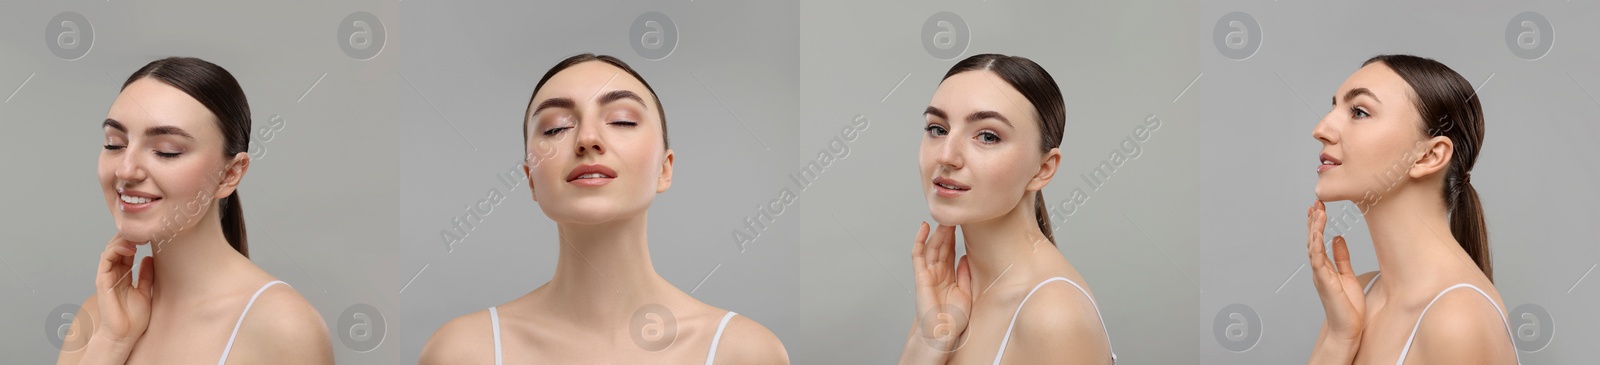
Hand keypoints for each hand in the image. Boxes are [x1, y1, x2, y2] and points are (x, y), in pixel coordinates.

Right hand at [93, 235, 153, 350]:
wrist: (125, 335)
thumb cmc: (135, 317)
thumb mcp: (146, 291)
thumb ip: (146, 275)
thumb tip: (149, 258)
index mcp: (124, 274)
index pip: (127, 250)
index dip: (137, 239)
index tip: (151, 233)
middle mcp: (114, 273)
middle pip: (118, 247)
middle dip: (130, 236)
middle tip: (146, 230)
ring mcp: (107, 276)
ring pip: (110, 250)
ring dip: (123, 240)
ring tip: (139, 236)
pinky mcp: (102, 281)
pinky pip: (105, 260)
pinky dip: (115, 250)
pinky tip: (129, 247)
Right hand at [909, 223, 971, 353]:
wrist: (942, 333)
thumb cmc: (953, 319)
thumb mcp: (966, 293)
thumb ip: (964, 275)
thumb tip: (965, 258)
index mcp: (948, 277)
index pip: (950, 252)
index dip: (954, 237)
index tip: (961, 223)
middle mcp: (937, 273)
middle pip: (941, 246)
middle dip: (946, 231)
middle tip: (953, 215)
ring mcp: (928, 273)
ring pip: (931, 247)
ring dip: (937, 233)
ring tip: (944, 218)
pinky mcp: (920, 276)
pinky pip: (918, 255)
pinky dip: (920, 240)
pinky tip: (924, 228)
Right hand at [1307, 201, 1363, 360]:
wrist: (1348, 327)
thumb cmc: (1348, 306)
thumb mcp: (1348, 275)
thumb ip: (1341, 257)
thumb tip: (1338, 238)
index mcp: (1325, 267)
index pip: (1319, 241)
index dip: (1318, 224)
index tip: (1319, 208)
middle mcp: (1319, 268)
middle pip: (1312, 239)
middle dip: (1314, 221)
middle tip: (1316, 202)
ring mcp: (1319, 273)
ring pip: (1312, 245)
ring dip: (1314, 227)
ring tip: (1317, 210)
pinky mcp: (1323, 279)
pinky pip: (1317, 257)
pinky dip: (1316, 242)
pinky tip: (1319, 230)